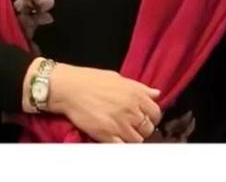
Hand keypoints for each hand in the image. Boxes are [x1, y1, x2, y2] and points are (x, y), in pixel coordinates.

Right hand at [30, 62, 161, 142]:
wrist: (69, 88)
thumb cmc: (90, 80)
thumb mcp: (119, 78)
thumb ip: (139, 88)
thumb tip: (156, 93)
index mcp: (136, 94)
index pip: (156, 112)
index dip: (151, 116)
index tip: (145, 116)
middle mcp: (131, 109)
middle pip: (148, 128)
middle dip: (142, 127)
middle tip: (132, 124)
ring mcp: (120, 124)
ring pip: (137, 140)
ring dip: (131, 137)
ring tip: (121, 131)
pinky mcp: (108, 135)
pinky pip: (123, 146)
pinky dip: (121, 144)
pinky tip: (114, 137)